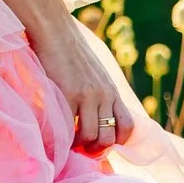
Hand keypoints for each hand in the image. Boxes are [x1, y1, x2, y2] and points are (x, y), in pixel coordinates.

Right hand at [33, 21, 129, 155]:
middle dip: (96, 150)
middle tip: (82, 149)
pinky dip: (65, 137)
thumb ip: (98, 92)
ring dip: (80, 146)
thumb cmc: (70, 52)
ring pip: (92, 136)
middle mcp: (104, 95)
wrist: (55, 32)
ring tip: (68, 143)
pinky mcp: (68, 94)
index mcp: (112, 91)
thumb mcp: (94, 73)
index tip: (101, 143)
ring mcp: (87, 96)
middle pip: (110, 137)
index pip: (128, 126)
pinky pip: (70, 127)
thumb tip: (95, 115)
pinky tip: (57, 134)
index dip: (117, 142)